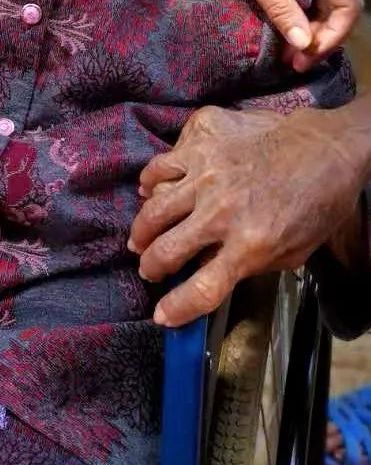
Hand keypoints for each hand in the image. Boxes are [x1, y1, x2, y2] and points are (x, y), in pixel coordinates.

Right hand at [129, 105, 365, 325]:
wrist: (325, 149)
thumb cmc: (316, 203)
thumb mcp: (293, 251)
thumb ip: (252, 264)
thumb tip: (215, 269)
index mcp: (250, 244)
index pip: (202, 289)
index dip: (176, 308)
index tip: (162, 316)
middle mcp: (222, 213)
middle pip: (167, 251)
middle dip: (152, 268)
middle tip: (149, 270)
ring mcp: (206, 177)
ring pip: (154, 212)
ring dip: (142, 233)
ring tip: (140, 241)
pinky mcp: (200, 148)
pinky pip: (159, 167)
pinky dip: (148, 183)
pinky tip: (148, 193)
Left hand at [205, 0, 362, 69]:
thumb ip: (280, 8)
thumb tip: (304, 43)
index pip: (348, 6)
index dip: (332, 37)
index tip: (303, 56)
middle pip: (342, 4)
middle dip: (322, 35)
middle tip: (294, 61)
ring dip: (314, 24)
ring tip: (289, 49)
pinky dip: (307, 8)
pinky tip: (287, 24)